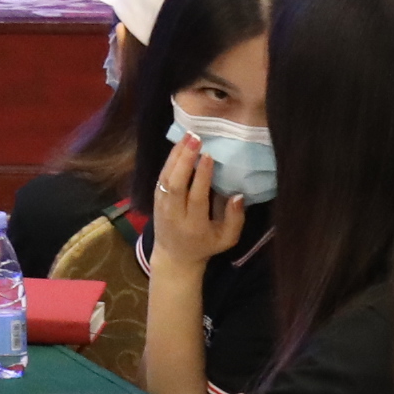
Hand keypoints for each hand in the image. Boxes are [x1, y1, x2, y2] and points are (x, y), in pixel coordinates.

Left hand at [152, 130, 245, 269]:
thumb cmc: (205, 245)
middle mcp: (174, 214)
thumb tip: (238, 195)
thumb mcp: (227, 239)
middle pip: (176, 184)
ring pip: (165, 177)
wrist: (174, 257)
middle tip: (195, 139)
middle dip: (184, 159)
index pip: (196, 197)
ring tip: (188, 136)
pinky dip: (169, 161)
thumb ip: (235, 219)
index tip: (208, 156)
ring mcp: (161, 206)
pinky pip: (161, 177)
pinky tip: (178, 146)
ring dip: (175, 155)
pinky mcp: (155, 199)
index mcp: (193, 225)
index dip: (201, 176)